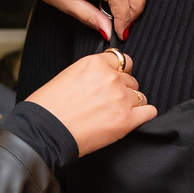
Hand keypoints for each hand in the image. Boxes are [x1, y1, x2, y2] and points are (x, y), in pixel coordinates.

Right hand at [25, 50, 155, 155]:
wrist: (44, 132)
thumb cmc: (48, 107)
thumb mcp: (67, 76)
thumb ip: (91, 73)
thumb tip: (103, 77)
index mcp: (94, 63)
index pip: (121, 61)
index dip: (118, 72)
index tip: (113, 81)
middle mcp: (110, 77)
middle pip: (131, 80)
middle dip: (123, 90)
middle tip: (108, 102)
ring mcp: (121, 98)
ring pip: (140, 96)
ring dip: (131, 104)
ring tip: (115, 114)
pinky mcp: (127, 120)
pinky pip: (149, 112)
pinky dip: (144, 115)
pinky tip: (133, 119)